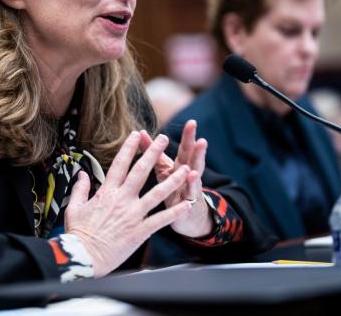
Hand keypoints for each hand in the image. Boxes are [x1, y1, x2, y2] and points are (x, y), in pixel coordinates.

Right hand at [65, 131, 193, 276]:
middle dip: (153, 153)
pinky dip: (174, 212)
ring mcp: (133, 215)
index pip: (120, 164)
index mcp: (107, 192)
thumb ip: (80, 188)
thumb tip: (82, 173)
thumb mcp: (74, 207)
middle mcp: (122, 200)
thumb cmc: (79, 233)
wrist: (84, 257)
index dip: (129, 148)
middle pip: (141, 171)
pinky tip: (186, 204)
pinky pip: (161, 220)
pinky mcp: (140, 231)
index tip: (136, 135)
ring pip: (157, 193)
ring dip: (172, 180)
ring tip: (185, 169)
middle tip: (164, 139)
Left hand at [139, 119, 212, 238]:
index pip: (185, 149)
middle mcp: (188, 176)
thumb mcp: (163, 169)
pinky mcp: (187, 206)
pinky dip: (191, 188)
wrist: (187, 217)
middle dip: (196, 148)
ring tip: (200, 154)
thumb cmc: (173, 189)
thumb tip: (140, 133)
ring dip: (197, 166)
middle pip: (192, 159)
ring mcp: (190, 190)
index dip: (188, 137)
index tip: (191, 121)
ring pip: (195, 177)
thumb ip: (153, 152)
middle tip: (200, 136)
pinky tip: (191, 179)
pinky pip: (189, 197)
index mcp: (180, 166)